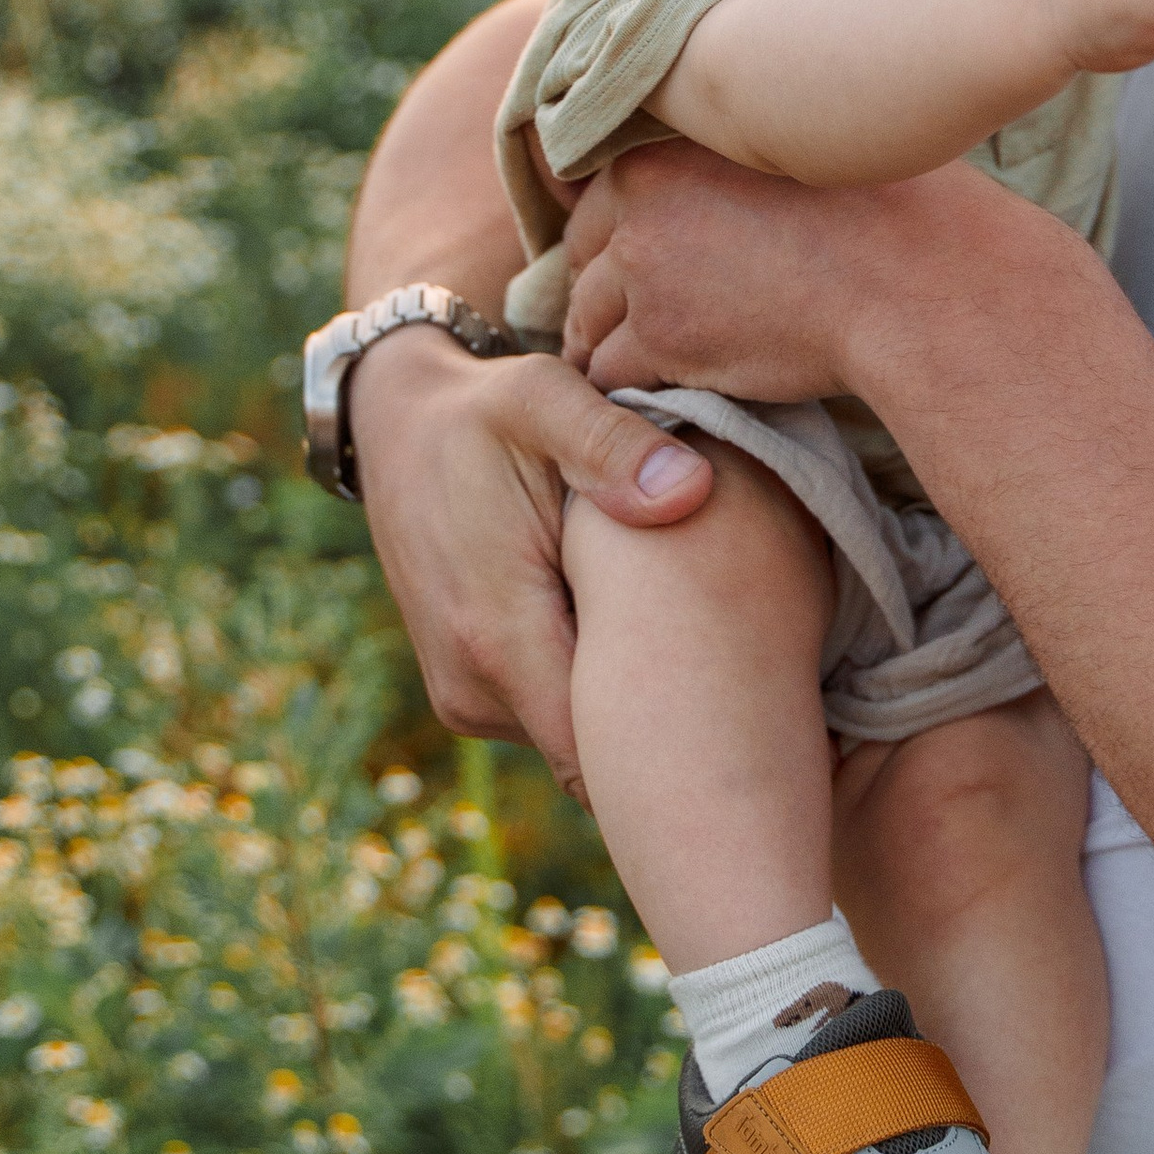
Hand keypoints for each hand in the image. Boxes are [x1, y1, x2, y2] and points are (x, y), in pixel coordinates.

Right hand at [346, 322, 713, 801]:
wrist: (401, 428)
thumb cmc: (484, 412)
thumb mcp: (546, 400)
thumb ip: (613, 444)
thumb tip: (689, 492)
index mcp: (494, 635)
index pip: (598, 753)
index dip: (677, 739)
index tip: (750, 708)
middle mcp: (473, 690)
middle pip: (594, 753)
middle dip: (668, 722)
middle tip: (752, 677)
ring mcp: (469, 699)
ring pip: (577, 736)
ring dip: (632, 696)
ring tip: (701, 640)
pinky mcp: (474, 692)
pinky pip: (554, 713)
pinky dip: (599, 682)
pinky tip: (648, 632)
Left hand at [559, 141, 1033, 409]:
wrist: (916, 278)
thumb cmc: (894, 206)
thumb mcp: (810, 141)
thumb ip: (752, 147)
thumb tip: (760, 153)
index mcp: (673, 138)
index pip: (605, 187)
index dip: (625, 228)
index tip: (644, 256)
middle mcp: (642, 194)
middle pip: (586, 250)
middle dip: (607, 286)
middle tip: (633, 317)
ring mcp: (644, 267)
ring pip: (590, 316)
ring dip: (609, 342)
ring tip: (636, 364)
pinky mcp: (660, 337)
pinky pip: (611, 371)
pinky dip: (628, 388)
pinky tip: (656, 395)